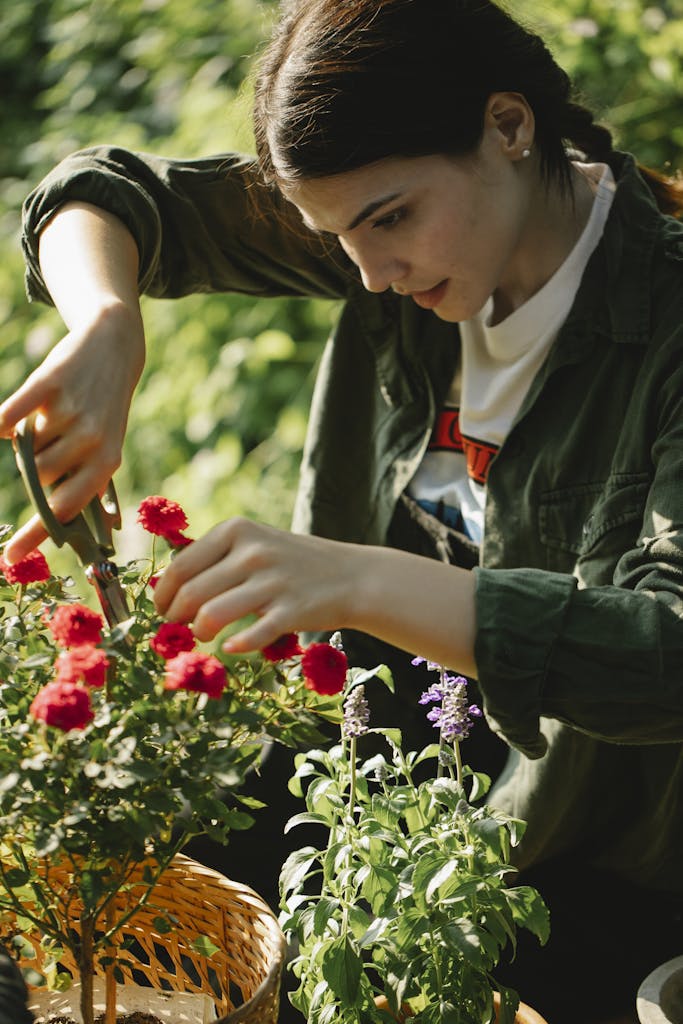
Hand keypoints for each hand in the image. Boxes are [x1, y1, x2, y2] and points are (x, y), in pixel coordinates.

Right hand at [0, 302, 144, 561]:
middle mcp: (93, 440)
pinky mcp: (50, 382)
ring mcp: (72, 411)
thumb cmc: (105, 408)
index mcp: (107, 463)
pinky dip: (3, 420)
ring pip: (24, 449)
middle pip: (38, 477)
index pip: (66, 509)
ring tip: (50, 420)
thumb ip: (89, 484)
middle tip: (52, 440)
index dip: (37, 534)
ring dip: (27, 439)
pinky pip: (9, 416)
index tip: (9, 558)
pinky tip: (6, 420)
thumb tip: (96, 534)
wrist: (112, 347)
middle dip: (36, 466)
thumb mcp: (107, 447)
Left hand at [153, 517, 358, 650]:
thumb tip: (166, 585)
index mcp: (237, 530)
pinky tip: (231, 647)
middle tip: (178, 628)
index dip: (163, 594)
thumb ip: (215, 557)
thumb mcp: (254, 542)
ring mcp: (273, 581)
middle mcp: (252, 552)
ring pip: (212, 615)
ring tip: (204, 635)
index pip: (181, 566)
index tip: (161, 610)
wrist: (352, 576)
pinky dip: (235, 645)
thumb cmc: (292, 562)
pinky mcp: (291, 611)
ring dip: (199, 632)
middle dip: (176, 617)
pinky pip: (250, 636)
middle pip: (191, 593)